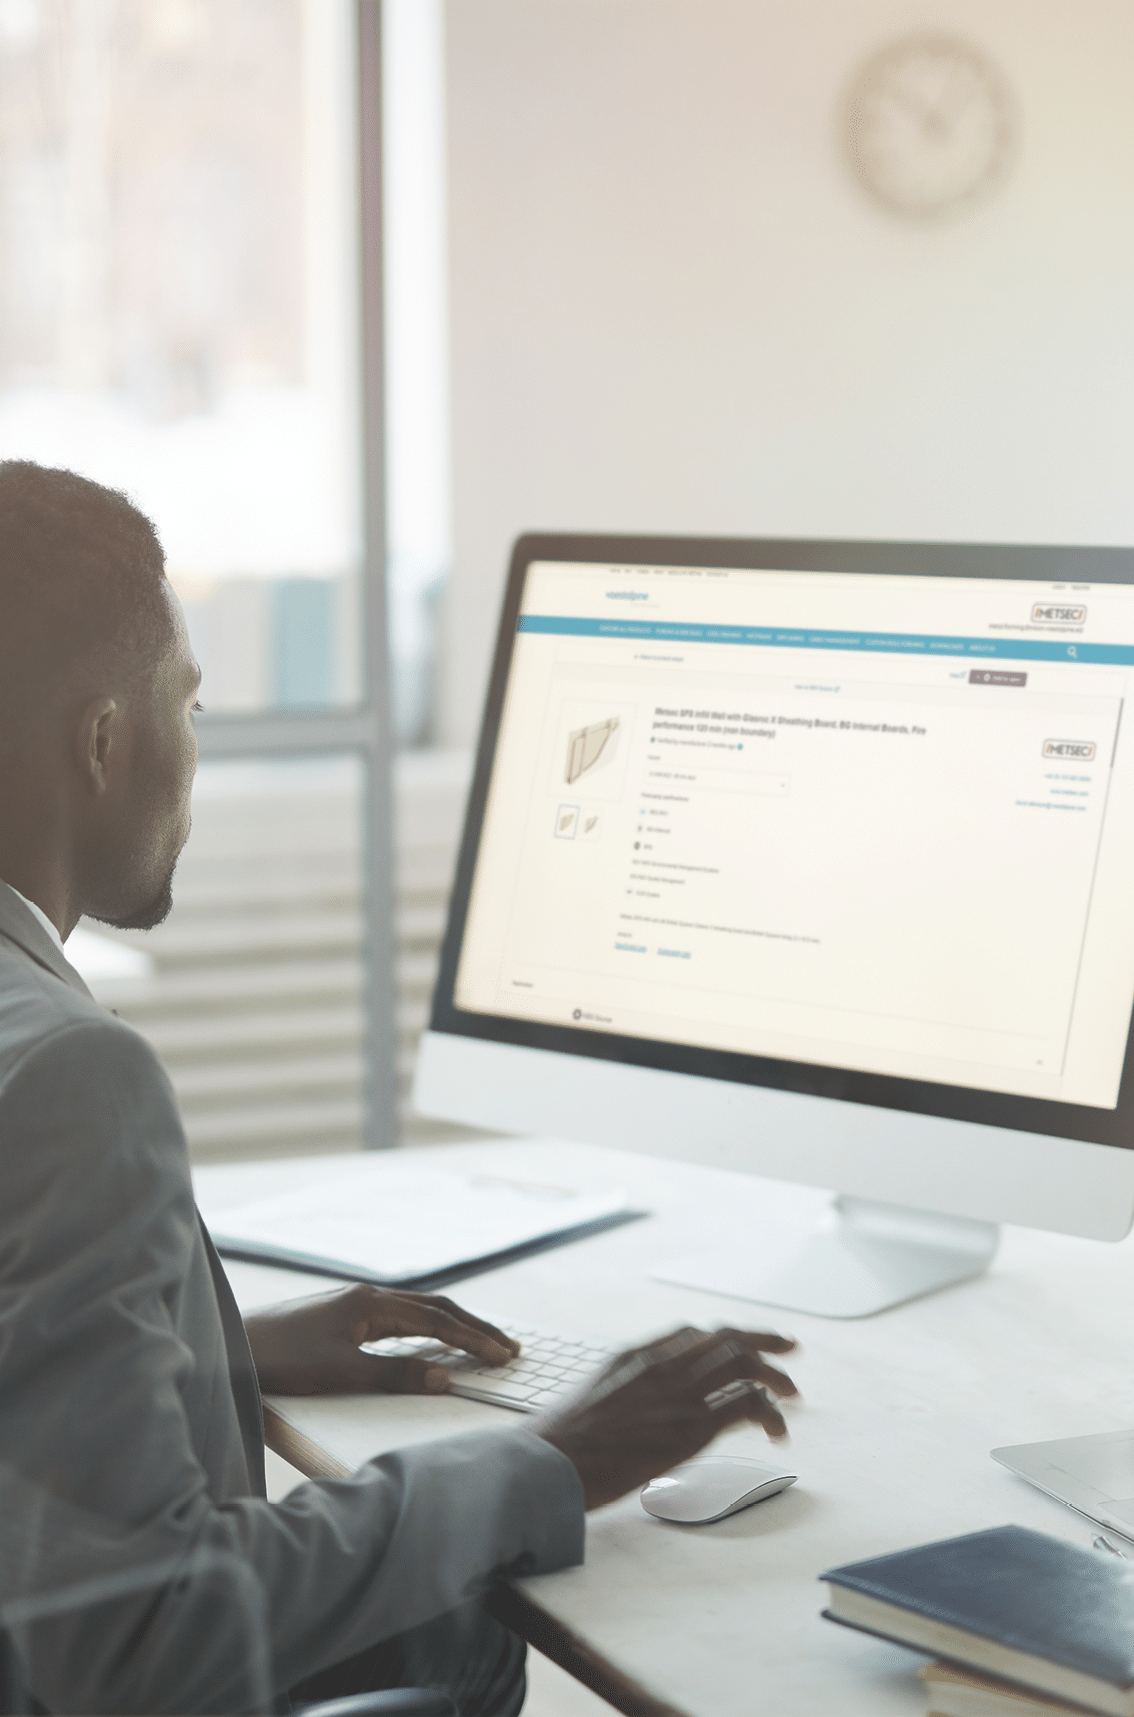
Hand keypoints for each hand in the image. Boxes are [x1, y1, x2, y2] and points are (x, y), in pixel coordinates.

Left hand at [244, 1284, 519, 1394]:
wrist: (231, 1348)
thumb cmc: (281, 1361)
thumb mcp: (341, 1373)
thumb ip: (394, 1375)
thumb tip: (445, 1378)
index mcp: (371, 1303)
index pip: (437, 1320)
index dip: (474, 1339)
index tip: (505, 1356)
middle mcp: (367, 1297)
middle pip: (435, 1308)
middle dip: (474, 1327)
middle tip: (508, 1348)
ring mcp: (354, 1306)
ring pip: (417, 1312)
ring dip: (453, 1327)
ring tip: (481, 1344)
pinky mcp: (341, 1319)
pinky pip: (399, 1321)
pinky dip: (427, 1332)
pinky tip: (431, 1345)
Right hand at [535, 1325, 797, 1509]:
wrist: (548, 1462)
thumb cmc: (559, 1445)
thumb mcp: (589, 1403)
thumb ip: (620, 1397)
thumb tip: (632, 1416)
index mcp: (632, 1357)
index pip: (690, 1333)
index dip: (724, 1337)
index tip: (743, 1344)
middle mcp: (659, 1365)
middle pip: (724, 1337)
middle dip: (763, 1342)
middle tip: (788, 1350)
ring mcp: (676, 1393)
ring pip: (742, 1362)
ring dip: (774, 1376)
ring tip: (792, 1394)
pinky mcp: (689, 1426)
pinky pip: (744, 1403)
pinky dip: (769, 1412)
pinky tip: (776, 1430)